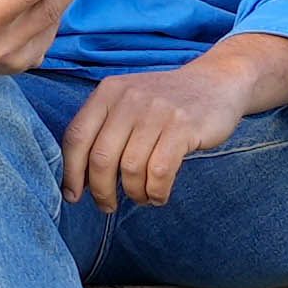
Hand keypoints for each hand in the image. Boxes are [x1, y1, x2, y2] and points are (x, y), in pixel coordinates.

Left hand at [59, 61, 250, 210]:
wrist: (216, 82)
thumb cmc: (165, 102)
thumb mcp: (129, 102)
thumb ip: (104, 130)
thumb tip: (79, 179)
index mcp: (108, 91)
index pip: (76, 136)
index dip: (71, 172)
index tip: (73, 195)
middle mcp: (129, 98)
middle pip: (101, 157)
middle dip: (101, 190)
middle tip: (108, 205)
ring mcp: (157, 111)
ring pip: (131, 168)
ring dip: (134, 193)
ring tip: (142, 197)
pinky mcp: (184, 126)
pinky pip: (160, 171)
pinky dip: (156, 192)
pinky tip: (159, 195)